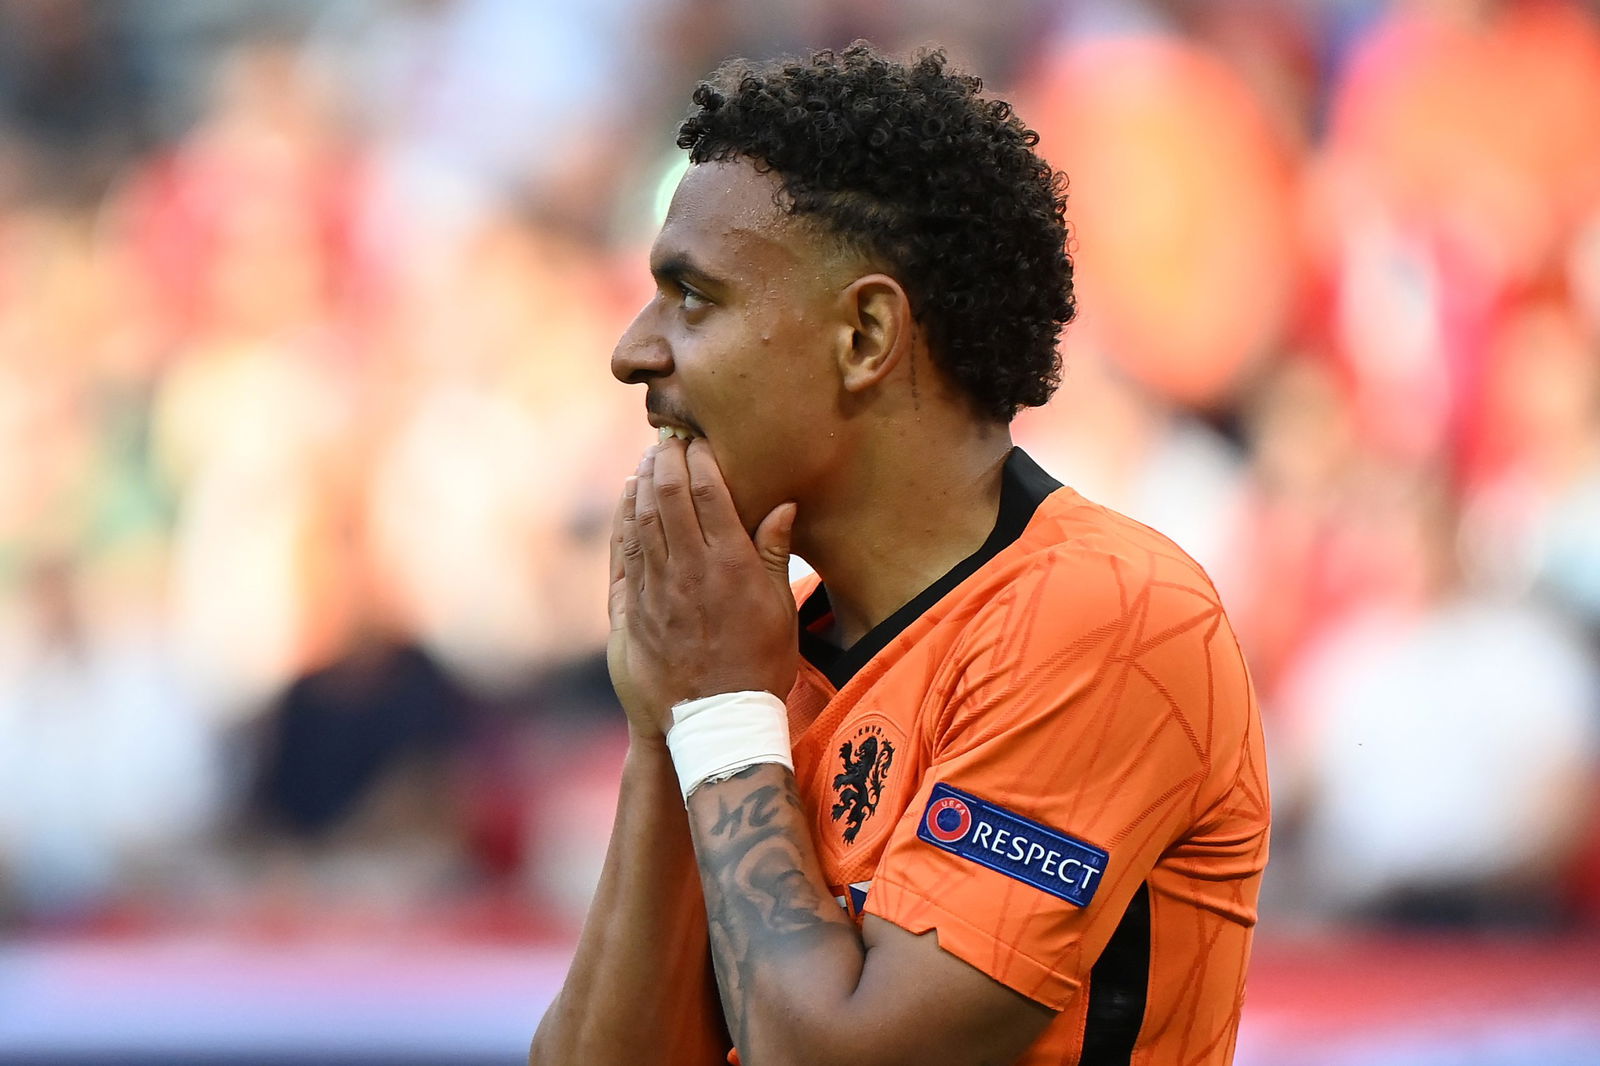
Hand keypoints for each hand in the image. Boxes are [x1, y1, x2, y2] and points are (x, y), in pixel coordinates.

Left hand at [614, 438, 797, 734]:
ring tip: (648, 458)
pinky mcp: (634, 607)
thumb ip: (775, 553)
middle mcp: (690, 568)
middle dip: (666, 458)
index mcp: (732, 564)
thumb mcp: (781, 609)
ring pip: (641, 517)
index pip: (708, 490)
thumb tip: (782, 504)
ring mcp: (657, 587)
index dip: (700, 456)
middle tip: (669, 438)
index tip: (699, 438)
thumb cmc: (760, 665)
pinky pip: (625, 549)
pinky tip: (629, 497)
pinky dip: (625, 516)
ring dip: (643, 480)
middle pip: (668, 493)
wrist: (717, 721)